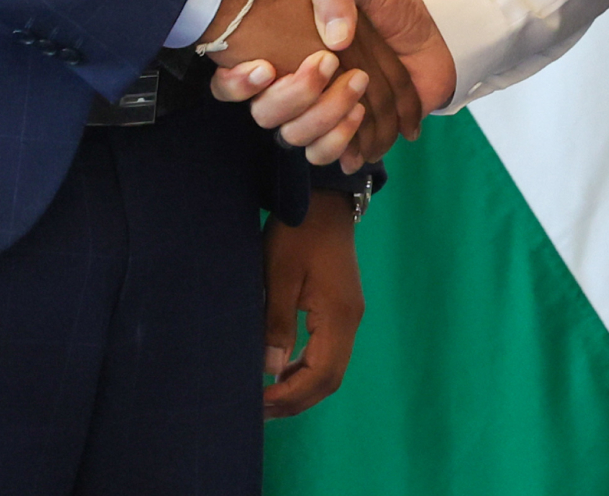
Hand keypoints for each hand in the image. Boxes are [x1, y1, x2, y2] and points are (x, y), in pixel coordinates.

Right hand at [199, 0, 423, 166]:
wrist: (430, 37)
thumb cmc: (385, 8)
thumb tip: (332, 38)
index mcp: (282, 53)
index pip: (231, 82)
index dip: (237, 84)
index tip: (266, 67)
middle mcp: (290, 88)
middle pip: (266, 114)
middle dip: (296, 94)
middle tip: (331, 64)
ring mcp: (315, 114)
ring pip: (295, 137)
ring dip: (323, 118)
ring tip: (358, 93)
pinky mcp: (344, 134)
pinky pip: (326, 155)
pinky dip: (342, 142)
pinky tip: (360, 117)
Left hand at [260, 208, 363, 415]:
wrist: (323, 198)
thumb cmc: (297, 232)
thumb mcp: (279, 274)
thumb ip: (277, 322)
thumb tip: (270, 368)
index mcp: (338, 316)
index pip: (320, 374)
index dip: (290, 395)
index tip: (258, 403)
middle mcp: (350, 321)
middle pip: (329, 379)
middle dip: (295, 400)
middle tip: (258, 410)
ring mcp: (348, 315)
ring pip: (329, 369)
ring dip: (300, 387)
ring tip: (266, 397)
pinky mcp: (341, 309)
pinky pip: (327, 352)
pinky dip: (305, 369)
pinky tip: (282, 370)